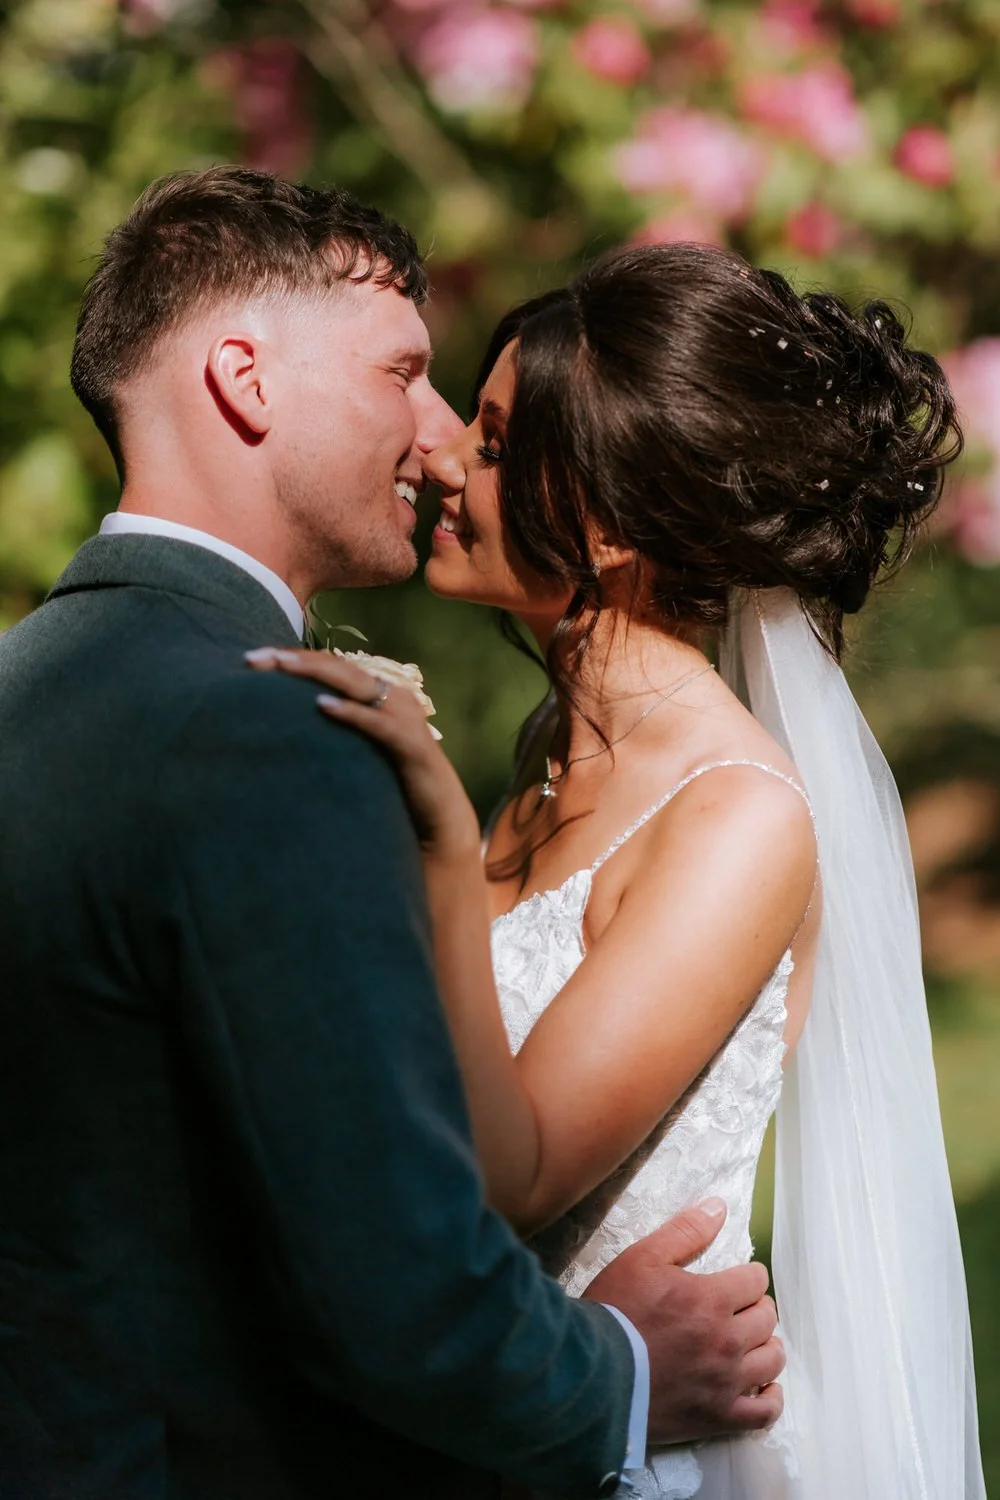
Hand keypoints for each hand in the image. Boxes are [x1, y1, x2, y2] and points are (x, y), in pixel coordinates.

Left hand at [245, 648, 480, 859]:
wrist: (439, 821)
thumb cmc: (393, 786)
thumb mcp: (357, 752)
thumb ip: (333, 735)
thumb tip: (286, 727)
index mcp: (378, 696)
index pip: (331, 666)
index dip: (293, 659)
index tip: (252, 660)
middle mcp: (393, 698)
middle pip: (338, 667)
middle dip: (294, 660)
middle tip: (253, 658)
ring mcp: (405, 718)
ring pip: (355, 684)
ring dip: (316, 673)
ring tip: (282, 666)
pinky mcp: (412, 744)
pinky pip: (377, 723)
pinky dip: (350, 712)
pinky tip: (322, 704)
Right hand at [583, 1200, 783, 1445]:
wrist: (591, 1374)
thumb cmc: (615, 1311)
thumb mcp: (642, 1258)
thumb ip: (684, 1231)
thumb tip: (719, 1207)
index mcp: (711, 1298)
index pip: (755, 1280)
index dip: (749, 1276)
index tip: (741, 1279)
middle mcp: (727, 1340)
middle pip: (766, 1318)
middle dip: (757, 1307)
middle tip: (741, 1308)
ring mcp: (725, 1382)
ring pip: (772, 1360)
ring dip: (767, 1346)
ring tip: (752, 1343)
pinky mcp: (717, 1417)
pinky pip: (764, 1413)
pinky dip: (771, 1398)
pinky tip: (763, 1387)